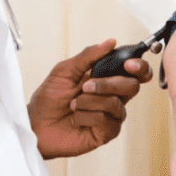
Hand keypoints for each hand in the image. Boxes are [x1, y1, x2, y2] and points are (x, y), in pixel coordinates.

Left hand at [29, 38, 151, 158]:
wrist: (35, 124)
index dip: (140, 67)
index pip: (136, 72)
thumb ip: (88, 56)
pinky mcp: (105, 133)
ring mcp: (110, 115)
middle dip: (108, 84)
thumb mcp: (65, 70)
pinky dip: (87, 116)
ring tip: (74, 104)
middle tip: (86, 85)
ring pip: (116, 104)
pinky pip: (106, 121)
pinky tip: (77, 118)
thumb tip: (110, 42)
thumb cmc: (49, 99)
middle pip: (132, 86)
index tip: (129, 64)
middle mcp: (112, 96)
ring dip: (90, 101)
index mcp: (107, 78)